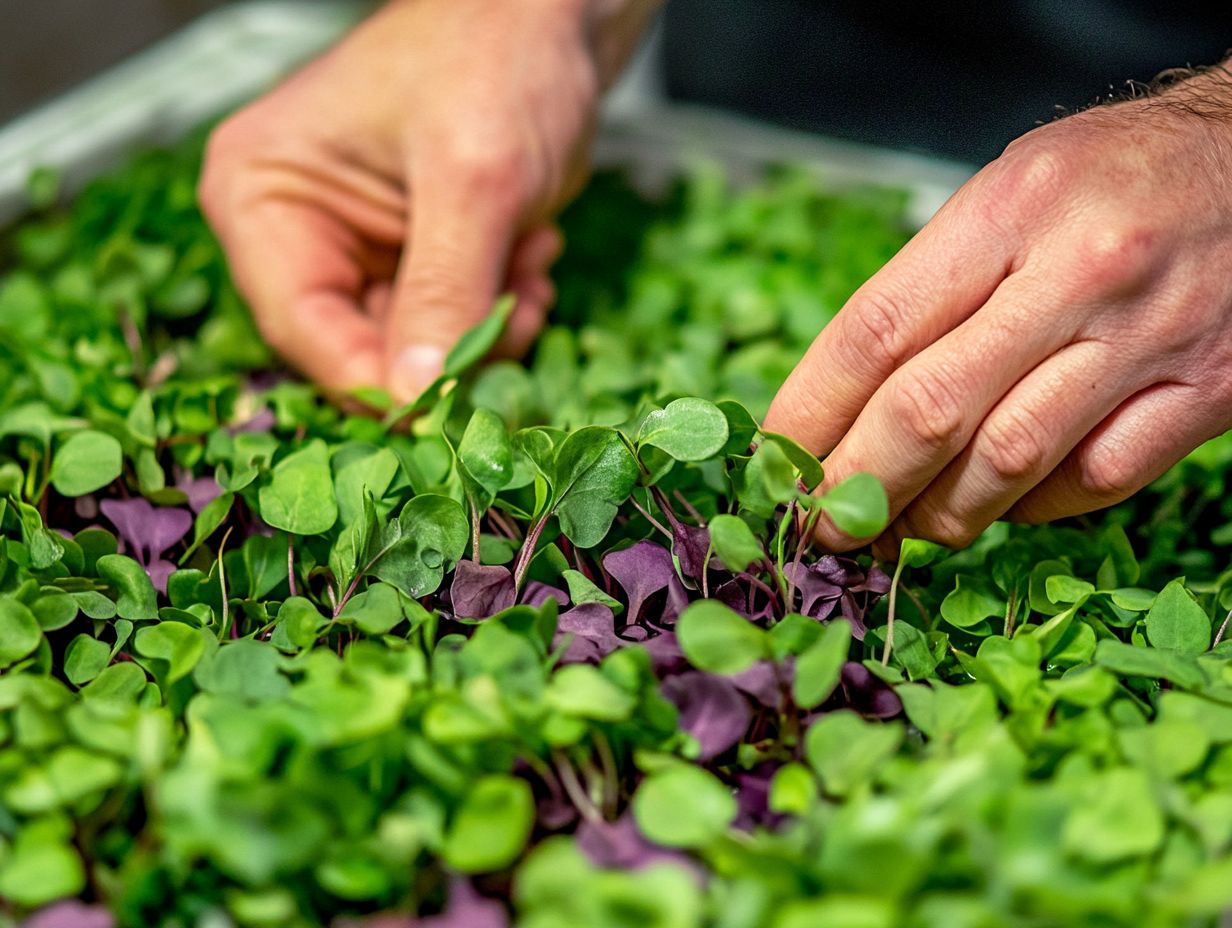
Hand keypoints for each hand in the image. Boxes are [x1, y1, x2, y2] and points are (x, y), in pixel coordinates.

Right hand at [200, 0, 654, 401]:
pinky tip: (532, 258)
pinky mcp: (412, 261)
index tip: (447, 409)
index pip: (300, 326)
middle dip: (447, 347)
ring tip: (529, 262)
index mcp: (263, 195)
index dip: (375, 381)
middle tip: (517, 313)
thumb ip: (444, 288)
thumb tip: (418, 396)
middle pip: (358, 349)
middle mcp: (296, 232)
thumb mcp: (472, 177)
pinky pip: (449, 328)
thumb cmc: (496, 59)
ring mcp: (358, 250)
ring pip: (414, 350)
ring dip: (485, 328)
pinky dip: (499, 313)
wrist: (553, 19)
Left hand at [765, 66, 1231, 557]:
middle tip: (818, 523)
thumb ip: (933, 285)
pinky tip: (1002, 504)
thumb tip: (845, 401)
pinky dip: (1031, 509)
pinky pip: (1095, 480)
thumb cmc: (1116, 175)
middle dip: (856, 484)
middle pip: (931, 410)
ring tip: (898, 527)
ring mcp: (1148, 338)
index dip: (810, 411)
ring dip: (936, 515)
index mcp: (1010, 210)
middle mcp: (1079, 272)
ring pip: (1009, 463)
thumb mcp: (1009, 190)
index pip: (876, 330)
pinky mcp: (1207, 392)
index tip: (774, 461)